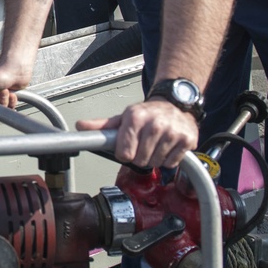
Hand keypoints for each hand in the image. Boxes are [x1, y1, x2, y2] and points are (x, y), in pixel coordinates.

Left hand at [77, 98, 198, 167]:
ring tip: (156, 144)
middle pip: (140, 161)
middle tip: (144, 144)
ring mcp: (172, 132)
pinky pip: (171, 163)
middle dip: (139, 156)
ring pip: (156, 163)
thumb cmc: (147, 114)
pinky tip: (167, 146)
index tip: (128, 147)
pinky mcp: (187, 140)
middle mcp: (155, 124)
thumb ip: (102, 126)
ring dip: (154, 158)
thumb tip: (80, 126)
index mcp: (135, 118)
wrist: (176, 104)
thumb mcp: (124, 117)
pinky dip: (169, 159)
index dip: (124, 153)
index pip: (125, 153)